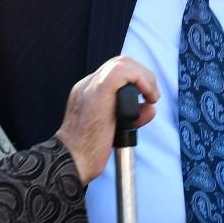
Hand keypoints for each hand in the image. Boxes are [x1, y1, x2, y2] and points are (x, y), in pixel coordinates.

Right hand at [56, 56, 158, 182]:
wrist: (71, 160)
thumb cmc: (88, 151)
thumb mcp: (114, 128)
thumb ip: (132, 115)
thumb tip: (150, 108)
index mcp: (87, 91)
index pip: (115, 73)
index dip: (135, 80)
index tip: (145, 97)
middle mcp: (87, 84)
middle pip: (119, 62)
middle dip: (142, 75)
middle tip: (152, 95)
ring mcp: (91, 85)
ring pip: (122, 63)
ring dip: (144, 77)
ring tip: (151, 95)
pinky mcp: (99, 90)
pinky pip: (123, 71)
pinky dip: (141, 80)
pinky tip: (148, 95)